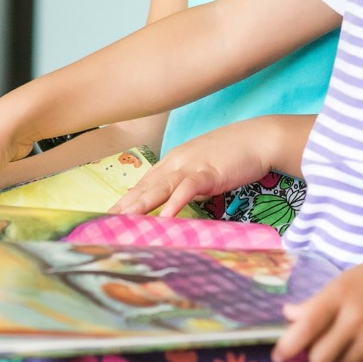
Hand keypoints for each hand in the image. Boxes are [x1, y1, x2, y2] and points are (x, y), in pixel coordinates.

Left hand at [110, 116, 279, 214]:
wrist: (261, 137)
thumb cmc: (236, 153)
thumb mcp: (205, 167)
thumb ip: (188, 182)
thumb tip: (177, 202)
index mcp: (175, 160)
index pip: (145, 183)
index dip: (127, 200)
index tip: (109, 215)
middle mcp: (177, 162)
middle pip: (145, 187)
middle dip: (123, 207)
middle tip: (102, 224)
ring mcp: (191, 165)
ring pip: (159, 188)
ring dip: (138, 207)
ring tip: (120, 222)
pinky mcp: (209, 172)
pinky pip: (187, 190)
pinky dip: (174, 204)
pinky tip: (163, 218)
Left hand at [272, 250, 362, 361]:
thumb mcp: (345, 280)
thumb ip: (317, 302)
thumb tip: (289, 316)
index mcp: (339, 294)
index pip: (305, 327)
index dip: (288, 346)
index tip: (279, 355)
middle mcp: (356, 317)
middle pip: (320, 357)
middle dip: (317, 355)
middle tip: (323, 345)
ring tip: (347, 346)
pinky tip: (361, 354)